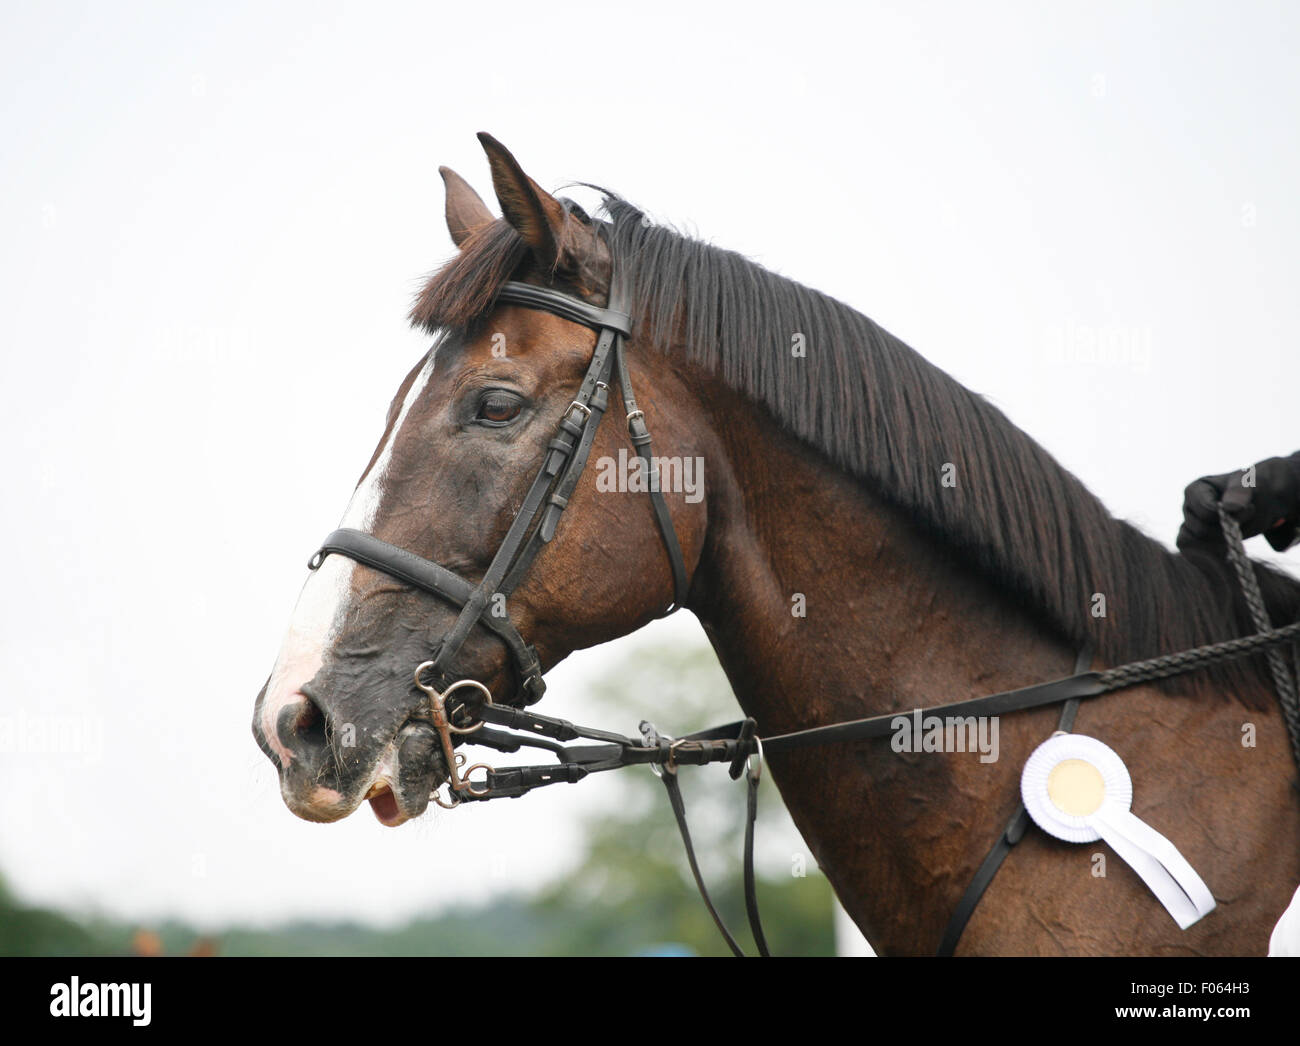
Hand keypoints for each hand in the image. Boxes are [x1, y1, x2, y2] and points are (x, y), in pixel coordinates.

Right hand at [1177, 452, 1299, 552]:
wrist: (1258, 501)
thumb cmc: (1252, 488)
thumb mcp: (1250, 484)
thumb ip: (1239, 492)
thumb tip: (1228, 507)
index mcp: (1194, 491)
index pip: (1205, 512)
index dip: (1228, 515)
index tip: (1250, 507)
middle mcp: (1188, 509)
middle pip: (1202, 530)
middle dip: (1229, 529)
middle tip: (1249, 517)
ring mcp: (1190, 526)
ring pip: (1202, 544)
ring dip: (1227, 540)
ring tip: (1240, 526)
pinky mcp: (1196, 541)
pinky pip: (1200, 554)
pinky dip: (1219, 552)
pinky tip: (1233, 542)